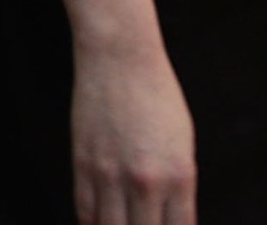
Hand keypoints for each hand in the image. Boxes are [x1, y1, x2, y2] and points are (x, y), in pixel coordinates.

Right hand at [70, 41, 196, 224]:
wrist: (120, 58)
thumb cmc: (158, 96)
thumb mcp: (183, 144)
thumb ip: (177, 185)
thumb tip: (168, 217)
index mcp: (179, 175)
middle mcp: (146, 181)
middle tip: (143, 224)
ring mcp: (111, 174)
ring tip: (122, 223)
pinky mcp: (83, 163)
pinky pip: (85, 210)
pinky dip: (92, 223)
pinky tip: (99, 223)